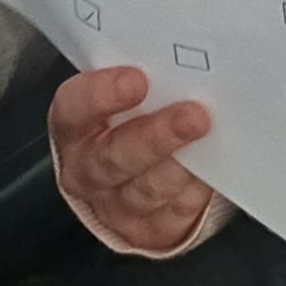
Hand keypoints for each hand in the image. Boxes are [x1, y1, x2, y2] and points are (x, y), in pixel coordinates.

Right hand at [48, 67, 218, 250]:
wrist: (135, 177)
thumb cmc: (133, 117)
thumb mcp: (125, 94)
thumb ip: (145, 76)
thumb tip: (180, 56)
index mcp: (74, 127)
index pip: (74, 108)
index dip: (101, 95)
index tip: (137, 80)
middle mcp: (88, 169)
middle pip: (113, 157)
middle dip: (155, 136)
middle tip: (194, 115)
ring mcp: (116, 204)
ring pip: (145, 190)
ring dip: (179, 168)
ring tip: (208, 143)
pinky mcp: (149, 229)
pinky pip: (173, 214)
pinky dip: (194, 191)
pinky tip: (210, 172)